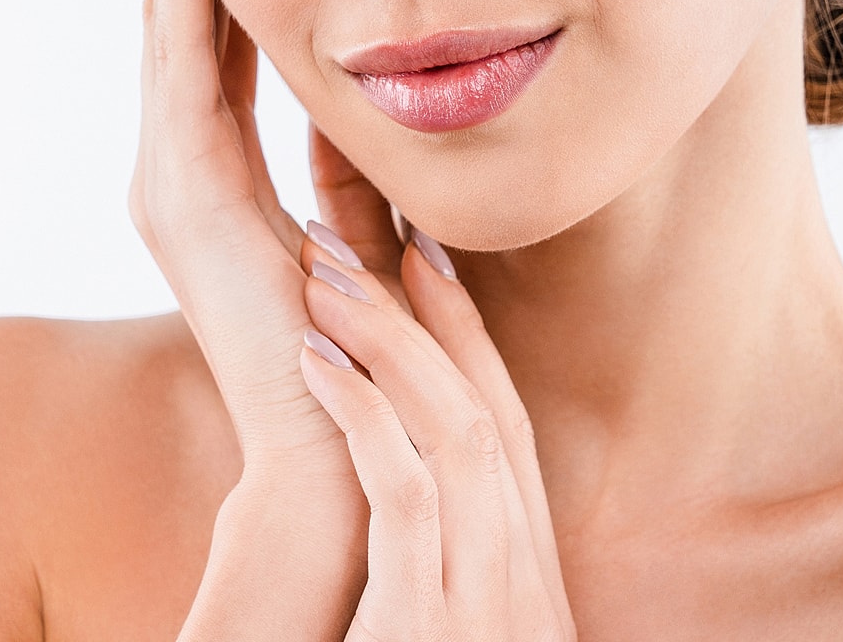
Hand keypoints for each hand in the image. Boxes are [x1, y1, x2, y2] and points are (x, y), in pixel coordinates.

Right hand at [130, 0, 372, 637]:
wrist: (332, 441)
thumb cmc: (365, 347)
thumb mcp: (361, 232)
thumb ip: (357, 176)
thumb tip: (390, 115)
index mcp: (214, 180)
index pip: (214, 40)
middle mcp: (176, 171)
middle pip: (176, 16)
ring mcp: (169, 180)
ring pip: (169, 23)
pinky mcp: (184, 191)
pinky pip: (184, 59)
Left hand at [298, 225, 577, 640]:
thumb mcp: (446, 635)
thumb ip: (441, 576)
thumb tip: (403, 495)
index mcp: (528, 582)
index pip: (507, 431)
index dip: (467, 337)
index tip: (419, 259)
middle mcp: (524, 584)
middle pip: (488, 412)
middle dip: (426, 315)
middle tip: (357, 241)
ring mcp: (485, 602)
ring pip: (459, 433)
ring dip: (391, 343)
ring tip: (322, 282)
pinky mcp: (430, 622)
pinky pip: (409, 493)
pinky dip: (366, 417)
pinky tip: (314, 364)